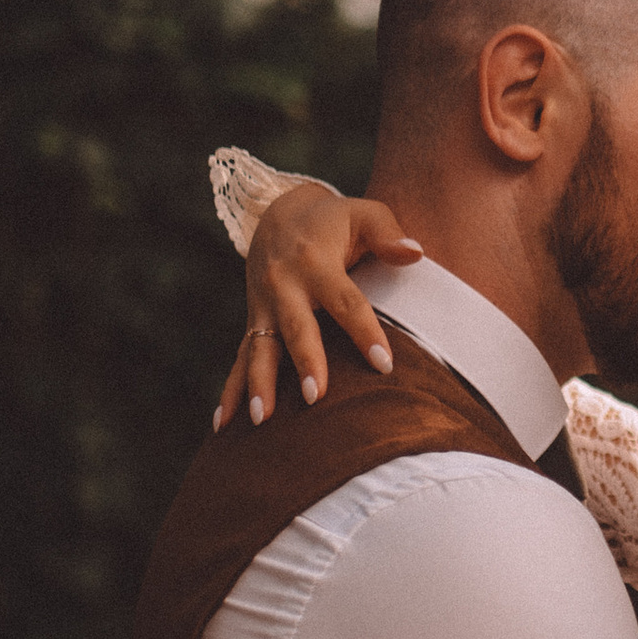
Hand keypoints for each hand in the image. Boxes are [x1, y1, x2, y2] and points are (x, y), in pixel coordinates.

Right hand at [214, 183, 422, 430]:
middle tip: (316, 397)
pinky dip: (230, 392)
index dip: (365, 332)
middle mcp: (284, 286)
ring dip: (259, 384)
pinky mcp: (253, 322)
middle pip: (297, 329)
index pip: (346, 302)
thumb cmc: (333, 220)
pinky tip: (222, 426)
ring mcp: (264, 306)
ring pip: (260, 349)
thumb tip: (415, 252)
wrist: (277, 214)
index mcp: (316, 262)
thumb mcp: (362, 212)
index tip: (384, 364)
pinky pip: (240, 359)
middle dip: (305, 362)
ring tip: (261, 420)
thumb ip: (388, 232)